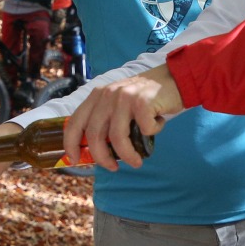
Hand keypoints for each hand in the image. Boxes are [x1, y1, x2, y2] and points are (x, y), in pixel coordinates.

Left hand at [63, 65, 181, 169]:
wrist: (174, 78)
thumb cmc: (146, 97)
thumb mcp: (119, 103)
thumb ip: (106, 119)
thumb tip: (96, 150)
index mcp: (98, 96)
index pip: (75, 122)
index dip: (71, 143)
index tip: (74, 159)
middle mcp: (108, 94)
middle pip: (95, 134)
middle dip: (102, 157)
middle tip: (113, 167)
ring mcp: (124, 97)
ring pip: (117, 137)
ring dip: (128, 155)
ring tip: (137, 161)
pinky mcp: (142, 101)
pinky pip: (143, 130)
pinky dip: (152, 133)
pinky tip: (157, 124)